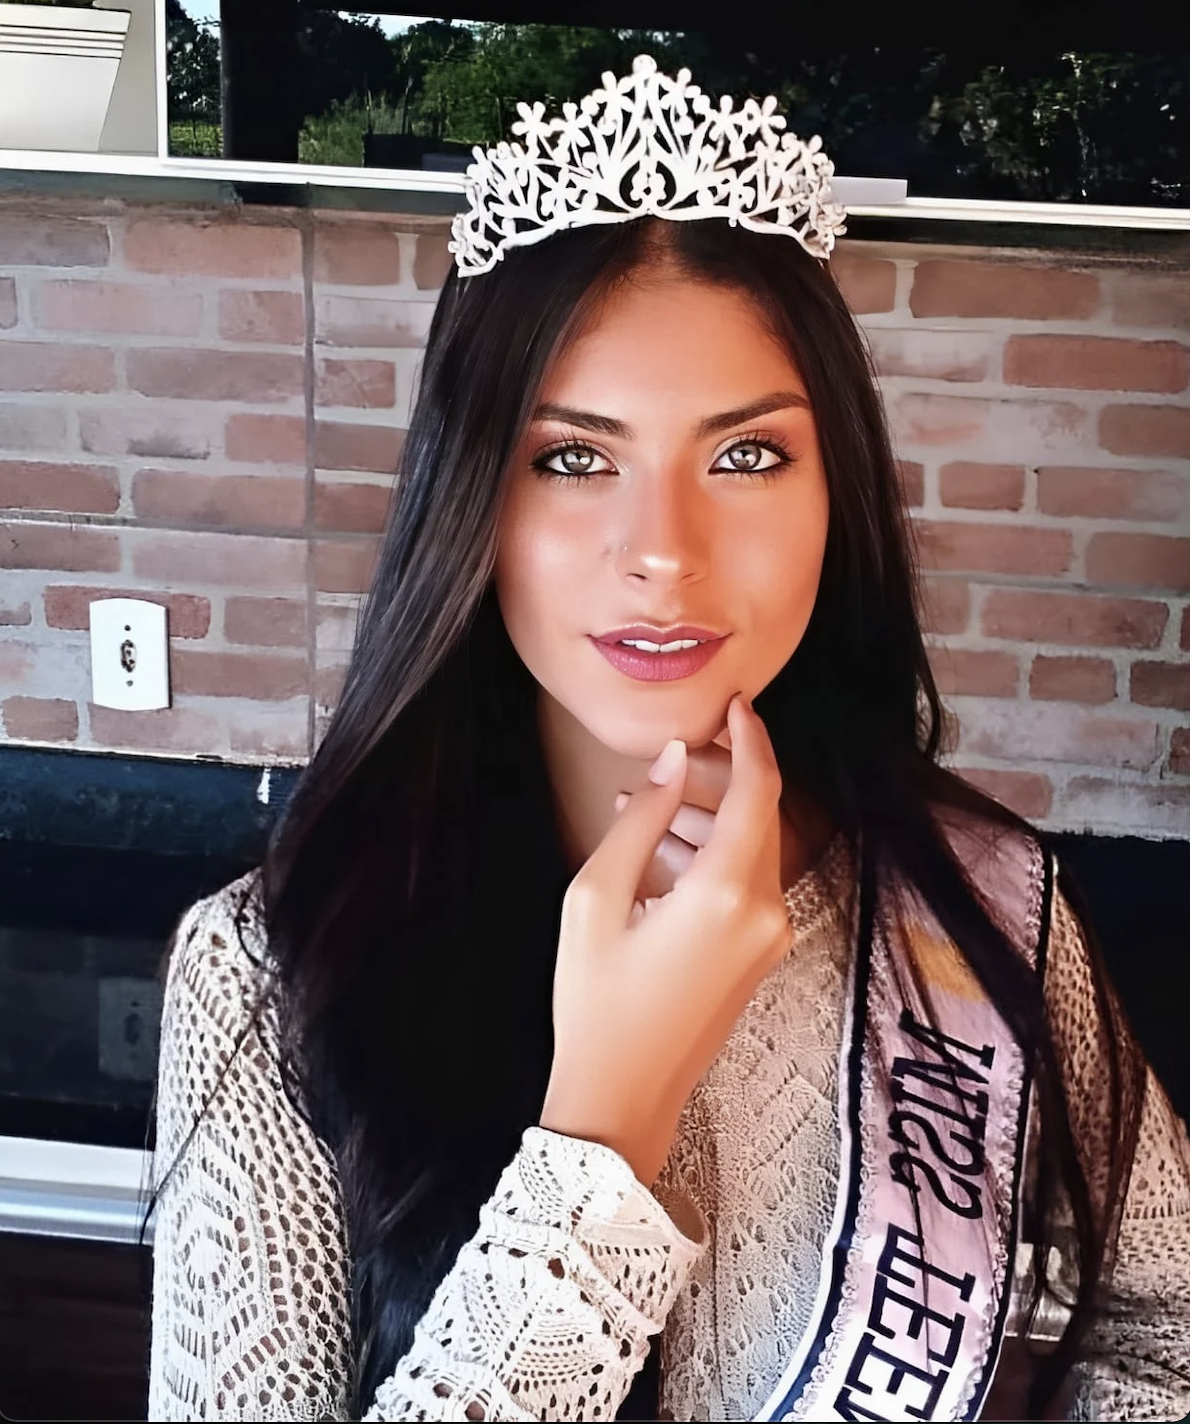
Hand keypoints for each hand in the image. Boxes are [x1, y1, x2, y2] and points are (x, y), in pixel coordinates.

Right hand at [539, 694, 791, 1188]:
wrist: (623, 1098)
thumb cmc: (595, 1002)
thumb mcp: (596, 898)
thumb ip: (642, 819)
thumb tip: (675, 758)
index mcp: (728, 893)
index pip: (760, 789)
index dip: (750, 738)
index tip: (733, 703)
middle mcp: (766, 912)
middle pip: (761, 814)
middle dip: (719, 775)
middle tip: (668, 758)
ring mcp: (770, 939)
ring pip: (755, 848)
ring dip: (709, 818)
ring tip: (643, 808)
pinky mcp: (761, 957)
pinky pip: (749, 884)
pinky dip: (714, 857)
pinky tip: (659, 854)